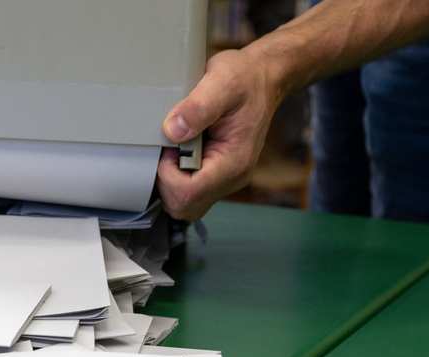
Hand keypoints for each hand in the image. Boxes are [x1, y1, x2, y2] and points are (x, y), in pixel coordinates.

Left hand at [156, 48, 285, 220]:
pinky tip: (179, 151)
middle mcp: (231, 178)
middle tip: (170, 148)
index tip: (168, 147)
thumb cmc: (245, 79)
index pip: (188, 193)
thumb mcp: (222, 82)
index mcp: (234, 163)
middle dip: (165, 181)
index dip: (167, 174)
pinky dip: (175, 177)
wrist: (262, 77)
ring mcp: (224, 180)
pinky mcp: (216, 175)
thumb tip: (173, 130)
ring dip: (169, 180)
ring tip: (176, 147)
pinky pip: (187, 192)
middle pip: (183, 206)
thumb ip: (198, 107)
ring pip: (183, 203)